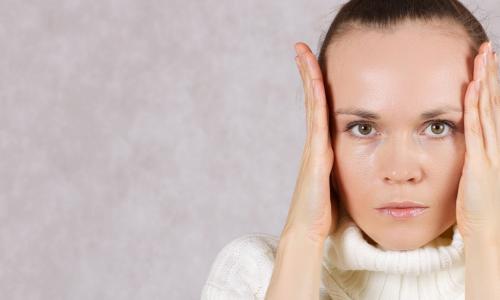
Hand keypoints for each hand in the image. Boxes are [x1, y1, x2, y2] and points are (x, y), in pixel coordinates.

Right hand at [280, 42, 336, 243]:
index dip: (316, 86)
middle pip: (312, 100)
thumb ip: (343, 169)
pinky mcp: (316, 155)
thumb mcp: (338, 184)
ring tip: (302, 53)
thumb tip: (359, 162)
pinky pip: (317, 121)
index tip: (314, 65)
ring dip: (308, 77)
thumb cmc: (324, 213)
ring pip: (312, 104)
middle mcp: (315, 143)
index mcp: (321, 148)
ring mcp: (313, 147)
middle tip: (301, 48)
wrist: (308, 230)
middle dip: (307, 73)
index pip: (319, 110)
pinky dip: (316, 99)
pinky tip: (316, 81)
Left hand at [456, 41, 499, 243]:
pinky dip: (474, 108)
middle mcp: (496, 144)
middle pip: (493, 102)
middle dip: (490, 74)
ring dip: (485, 83)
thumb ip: (473, 155)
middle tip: (486, 48)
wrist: (487, 230)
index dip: (490, 84)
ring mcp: (491, 152)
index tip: (485, 63)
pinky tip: (472, 89)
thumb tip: (466, 142)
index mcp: (494, 146)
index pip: (492, 108)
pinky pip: (477, 130)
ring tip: (482, 58)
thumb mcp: (476, 174)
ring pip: (488, 110)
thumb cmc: (479, 206)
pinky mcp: (481, 162)